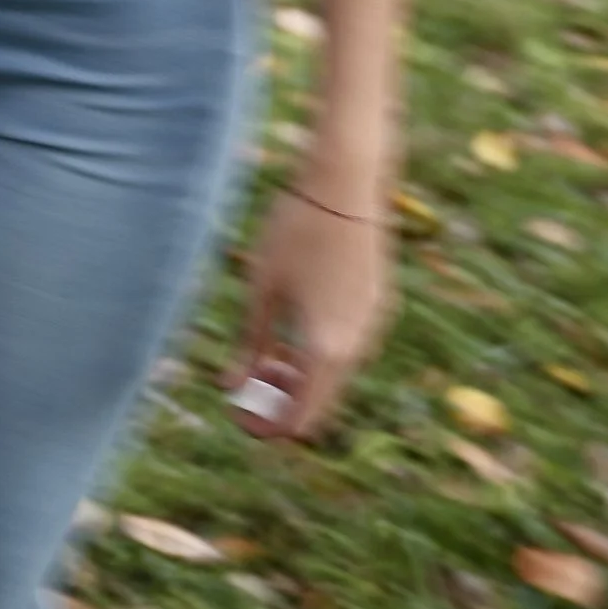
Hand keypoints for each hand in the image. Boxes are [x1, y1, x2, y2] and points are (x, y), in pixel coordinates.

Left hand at [229, 185, 393, 442]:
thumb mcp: (261, 289)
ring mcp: (372, 327)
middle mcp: (357, 347)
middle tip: (245, 381)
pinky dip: (320, 352)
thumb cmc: (295, 231)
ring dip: (300, 377)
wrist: (346, 182)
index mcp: (326, 350)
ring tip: (265, 351)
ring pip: (335, 376)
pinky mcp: (378, 306)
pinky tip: (294, 325)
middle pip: (319, 403)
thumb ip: (249, 345)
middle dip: (280, 402)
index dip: (265, 425)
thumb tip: (229, 388)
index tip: (236, 408)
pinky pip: (347, 348)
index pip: (298, 421)